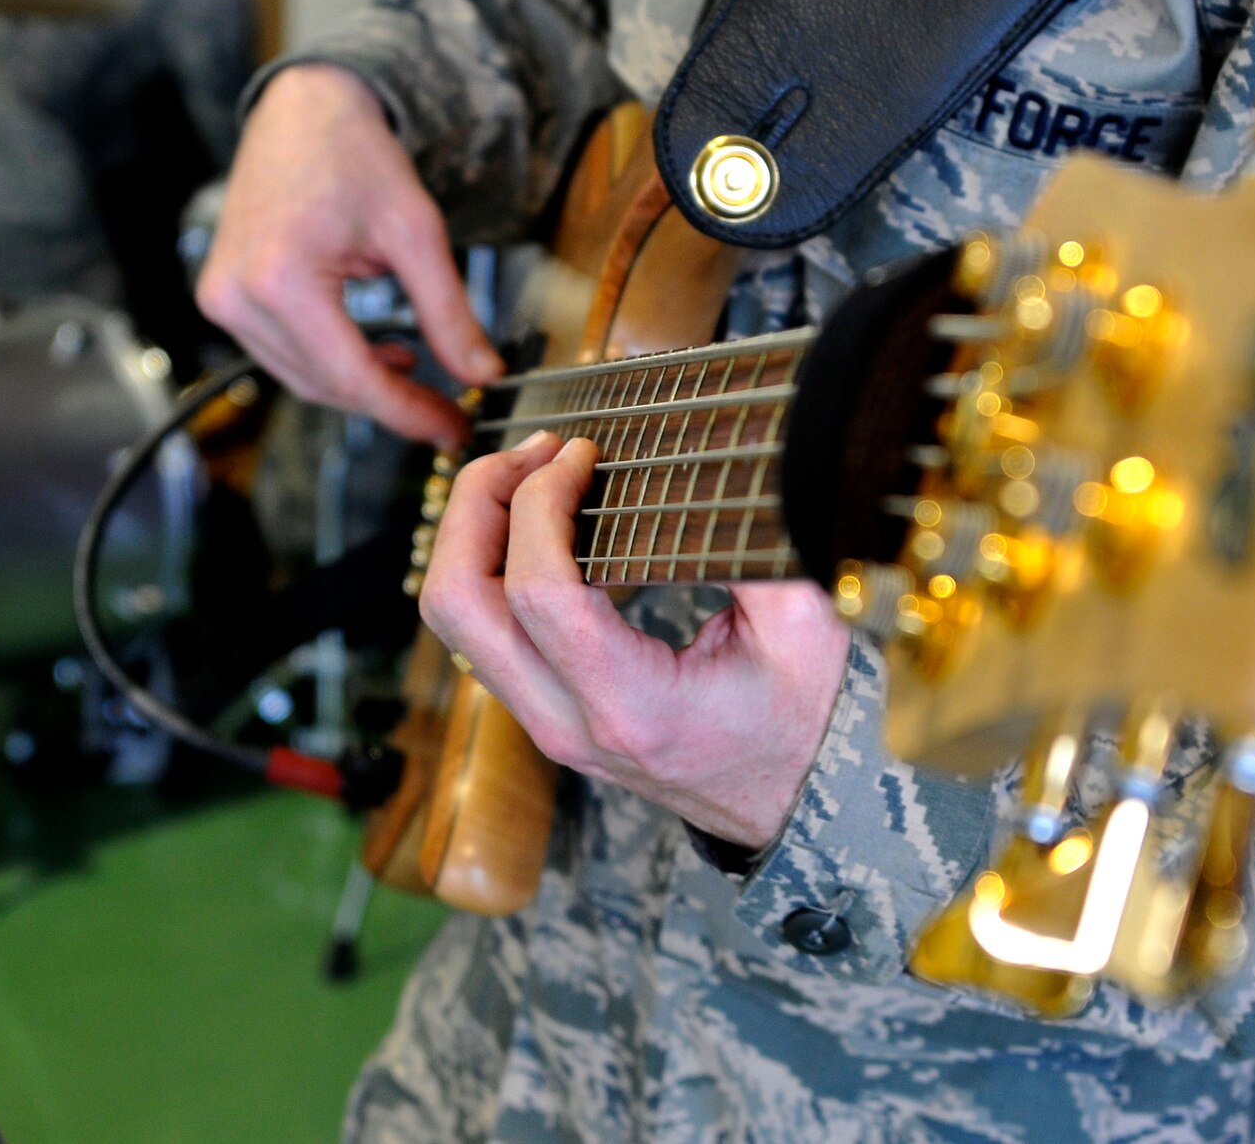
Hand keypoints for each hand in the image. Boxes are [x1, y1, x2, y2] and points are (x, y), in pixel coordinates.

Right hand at [196, 64, 501, 442]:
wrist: (304, 110)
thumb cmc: (356, 155)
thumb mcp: (417, 232)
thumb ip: (449, 312)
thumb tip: (482, 375)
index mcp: (280, 279)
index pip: (351, 377)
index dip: (408, 413)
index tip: (453, 431)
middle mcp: (237, 296)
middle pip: (326, 386)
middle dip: (391, 403)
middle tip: (449, 413)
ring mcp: (221, 298)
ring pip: (304, 378)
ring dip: (362, 384)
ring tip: (417, 365)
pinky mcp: (222, 296)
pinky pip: (284, 354)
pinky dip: (333, 362)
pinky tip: (376, 347)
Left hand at [421, 433, 852, 847]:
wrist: (791, 802)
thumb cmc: (803, 716)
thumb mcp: (803, 625)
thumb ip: (754, 545)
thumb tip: (703, 461)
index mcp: (634, 706)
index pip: (538, 592)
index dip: (542, 503)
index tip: (583, 453)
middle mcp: (569, 723)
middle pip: (456, 603)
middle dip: (478, 504)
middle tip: (534, 451)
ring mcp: (545, 723)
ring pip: (451, 618)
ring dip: (474, 531)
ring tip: (529, 477)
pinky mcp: (542, 712)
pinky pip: (479, 631)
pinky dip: (490, 564)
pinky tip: (540, 524)